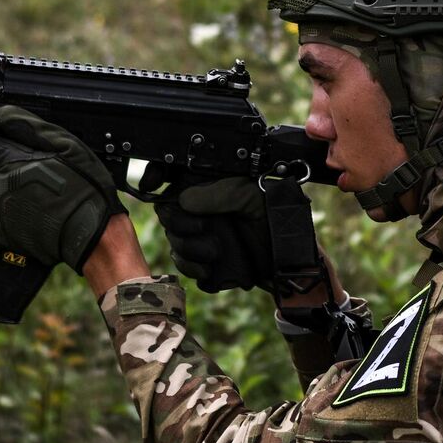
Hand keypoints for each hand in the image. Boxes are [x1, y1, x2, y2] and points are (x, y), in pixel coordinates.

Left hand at [0, 105, 123, 273]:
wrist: (91, 233)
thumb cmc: (84, 189)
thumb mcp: (67, 146)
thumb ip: (31, 127)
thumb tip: (4, 114)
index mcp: (11, 162)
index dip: (2, 141)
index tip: (17, 146)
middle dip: (5, 164)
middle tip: (34, 170)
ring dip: (3, 185)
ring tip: (32, 190)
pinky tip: (18, 205)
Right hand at [155, 178, 333, 298]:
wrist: (290, 260)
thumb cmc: (278, 219)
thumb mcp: (252, 196)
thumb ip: (221, 194)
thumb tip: (184, 199)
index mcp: (212, 184)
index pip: (175, 173)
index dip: (158, 175)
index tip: (152, 185)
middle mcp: (204, 206)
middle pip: (168, 210)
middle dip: (179, 224)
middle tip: (201, 230)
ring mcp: (203, 232)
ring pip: (174, 239)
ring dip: (188, 249)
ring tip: (213, 254)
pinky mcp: (205, 257)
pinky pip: (183, 262)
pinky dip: (191, 267)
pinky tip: (208, 269)